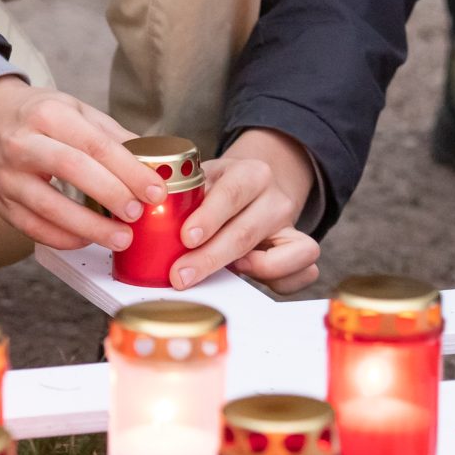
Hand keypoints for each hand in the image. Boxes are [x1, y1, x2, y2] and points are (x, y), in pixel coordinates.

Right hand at [0, 79, 163, 253]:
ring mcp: (7, 177)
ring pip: (50, 207)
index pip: (95, 144)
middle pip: (73, 171)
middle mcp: (23, 144)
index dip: (129, 170)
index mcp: (48, 114)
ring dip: (90, 227)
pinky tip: (88, 240)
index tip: (155, 190)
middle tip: (139, 214)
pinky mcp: (0, 204)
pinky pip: (33, 229)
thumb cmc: (34, 115)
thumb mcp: (72, 108)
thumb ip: (110, 134)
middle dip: (112, 195)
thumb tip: (151, 161)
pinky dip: (63, 238)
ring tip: (121, 238)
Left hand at [173, 129, 320, 293]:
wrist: (255, 187)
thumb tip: (149, 221)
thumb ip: (183, 196)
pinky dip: (283, 281)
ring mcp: (291, 225)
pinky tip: (253, 277)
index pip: (231, 193)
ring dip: (257, 270)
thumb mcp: (202, 179)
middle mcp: (275, 198)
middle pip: (246, 232)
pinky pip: (306, 271)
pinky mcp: (301, 249)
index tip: (185, 239)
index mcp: (250, 173)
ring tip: (231, 271)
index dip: (209, 218)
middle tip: (181, 274)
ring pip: (288, 253)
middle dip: (210, 258)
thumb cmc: (219, 189)